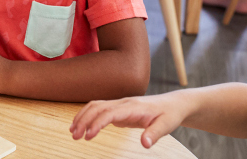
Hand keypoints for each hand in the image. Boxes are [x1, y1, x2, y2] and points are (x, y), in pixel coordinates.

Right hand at [69, 94, 189, 148]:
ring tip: (73, 132)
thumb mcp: (166, 125)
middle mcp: (123, 103)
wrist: (173, 104)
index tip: (88, 136)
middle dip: (83, 120)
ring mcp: (120, 105)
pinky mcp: (118, 109)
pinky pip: (99, 110)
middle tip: (75, 136)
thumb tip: (144, 144)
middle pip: (97, 107)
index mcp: (133, 107)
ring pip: (95, 106)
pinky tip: (82, 127)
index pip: (110, 112)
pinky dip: (87, 116)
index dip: (97, 123)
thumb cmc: (169, 114)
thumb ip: (154, 134)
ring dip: (82, 117)